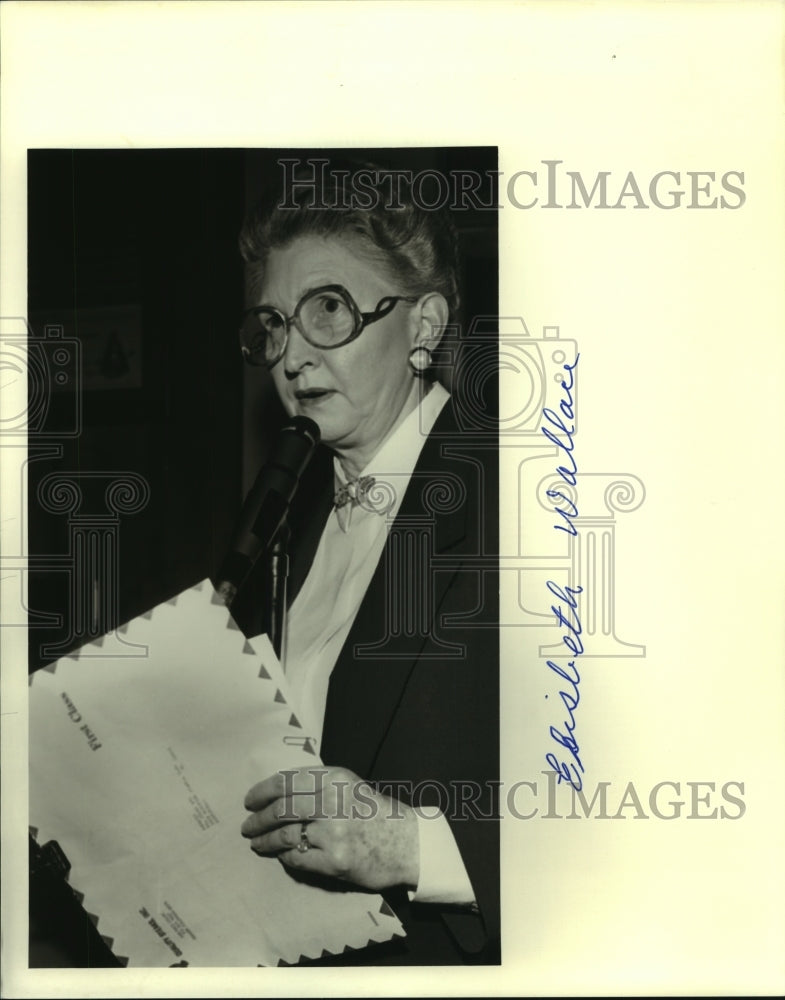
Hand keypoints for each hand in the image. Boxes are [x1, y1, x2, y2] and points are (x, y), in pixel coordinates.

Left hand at [241, 765, 418, 891]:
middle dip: (258, 819)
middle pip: (280, 809)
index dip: (261, 792)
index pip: (286, 782)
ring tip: (256, 843)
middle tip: (247, 826)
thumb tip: (274, 791)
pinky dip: (284, 856)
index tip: (249, 801)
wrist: (404, 843)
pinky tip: (280, 855)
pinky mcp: (334, 861)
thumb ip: (315, 784)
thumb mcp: (347, 785)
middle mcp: (333, 802)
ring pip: (285, 835)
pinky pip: (297, 858)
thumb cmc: (372, 812)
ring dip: (265, 840)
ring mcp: (333, 833)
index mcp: (334, 778)